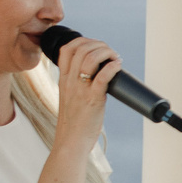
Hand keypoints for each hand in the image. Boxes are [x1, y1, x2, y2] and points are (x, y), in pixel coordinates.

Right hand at [48, 32, 120, 147]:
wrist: (71, 141)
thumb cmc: (74, 121)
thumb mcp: (70, 96)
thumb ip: (77, 83)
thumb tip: (97, 72)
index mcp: (63, 79)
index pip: (67, 49)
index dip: (83, 41)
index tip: (97, 47)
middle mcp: (70, 81)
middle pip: (80, 49)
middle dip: (99, 45)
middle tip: (111, 53)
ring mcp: (80, 90)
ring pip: (90, 59)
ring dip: (107, 53)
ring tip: (115, 59)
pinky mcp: (92, 99)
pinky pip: (102, 77)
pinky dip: (112, 67)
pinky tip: (117, 66)